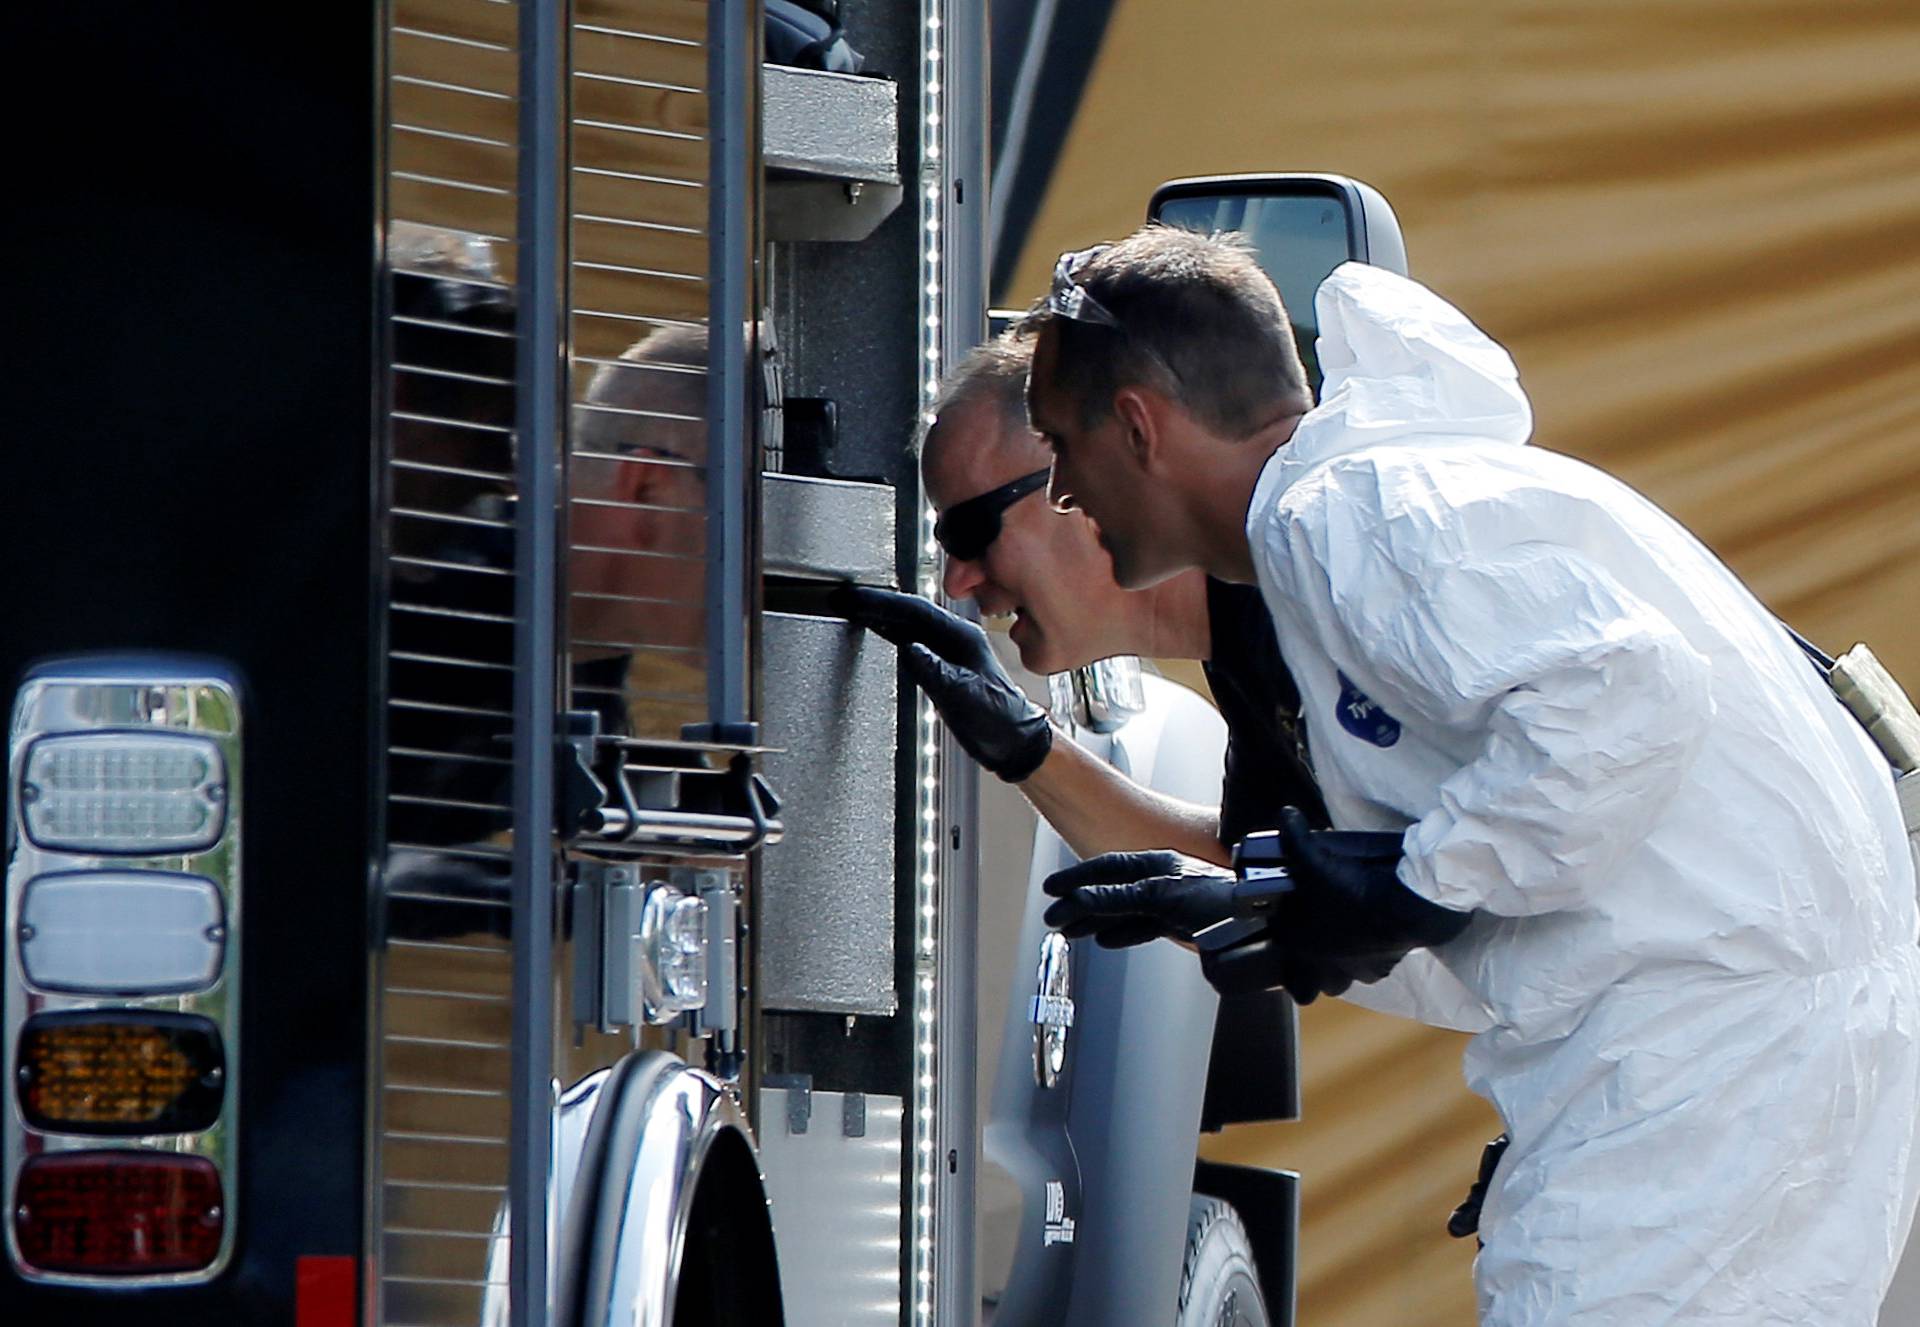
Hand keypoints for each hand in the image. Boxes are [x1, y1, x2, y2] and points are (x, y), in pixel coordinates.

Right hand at [833, 584, 1051, 781]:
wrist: (1014, 743)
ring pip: (911, 625)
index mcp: (963, 638)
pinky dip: (892, 634)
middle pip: (911, 612)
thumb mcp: (963, 697)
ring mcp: (951, 651)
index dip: (883, 602)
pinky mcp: (945, 666)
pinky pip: (913, 641)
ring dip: (883, 617)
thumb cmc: (998, 722)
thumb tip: (908, 649)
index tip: (857, 598)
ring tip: (854, 610)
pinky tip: (879, 632)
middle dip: (878, 604)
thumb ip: (934, 672)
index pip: (916, 610)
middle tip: (847, 599)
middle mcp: (957, 639)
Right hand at [1041, 850, 1238, 947]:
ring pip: (1125, 911)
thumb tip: (1084, 898)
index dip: (1077, 879)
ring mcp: (1172, 902)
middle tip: (1054, 917)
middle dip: (1081, 904)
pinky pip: (1143, 927)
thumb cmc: (1222, 901)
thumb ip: (1123, 897)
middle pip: (1113, 890)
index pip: (1107, 868)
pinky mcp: (1182, 924)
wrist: (1264, 924)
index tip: (1053, 889)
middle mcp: (1163, 880)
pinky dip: (1122, 933)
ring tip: (1071, 932)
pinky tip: (1106, 940)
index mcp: (1158, 863)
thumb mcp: (1164, 897)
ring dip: (1096, 921)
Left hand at [1200, 808, 1471, 1001]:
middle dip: (1308, 969)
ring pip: (1340, 980)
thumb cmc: (1352, 889)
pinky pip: (1369, 970)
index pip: (1282, 964)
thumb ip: (1295, 837)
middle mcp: (1325, 969)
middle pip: (1308, 984)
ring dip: (1338, 965)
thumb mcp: (1317, 858)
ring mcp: (1355, 972)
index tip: (1288, 931)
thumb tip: (1285, 815)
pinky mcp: (1383, 970)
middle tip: (1312, 944)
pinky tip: (1371, 936)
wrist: (1405, 906)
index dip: (1284, 947)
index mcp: (1300, 948)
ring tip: (1343, 941)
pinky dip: (1368, 957)